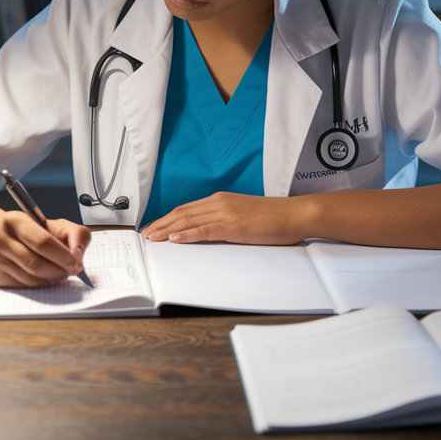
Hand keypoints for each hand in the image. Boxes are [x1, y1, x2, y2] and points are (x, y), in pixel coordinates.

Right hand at [0, 212, 91, 287]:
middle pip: (36, 264)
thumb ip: (75, 234)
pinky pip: (24, 287)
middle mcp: (0, 240)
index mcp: (16, 221)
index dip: (63, 255)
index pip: (43, 242)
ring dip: (52, 279)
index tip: (77, 262)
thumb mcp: (54, 225)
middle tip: (72, 271)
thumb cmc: (31, 232)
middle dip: (60, 270)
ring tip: (60, 272)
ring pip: (31, 279)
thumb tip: (78, 255)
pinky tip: (45, 277)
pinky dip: (40, 285)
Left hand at [140, 192, 309, 244]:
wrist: (295, 214)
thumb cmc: (276, 218)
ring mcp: (225, 213)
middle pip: (182, 213)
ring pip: (188, 220)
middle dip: (161, 224)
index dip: (167, 218)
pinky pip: (204, 230)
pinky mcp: (233, 225)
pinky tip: (174, 240)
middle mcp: (220, 202)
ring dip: (167, 230)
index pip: (187, 208)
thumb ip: (226, 222)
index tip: (155, 227)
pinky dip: (186, 235)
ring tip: (152, 238)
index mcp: (222, 200)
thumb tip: (212, 233)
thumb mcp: (245, 217)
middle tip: (145, 235)